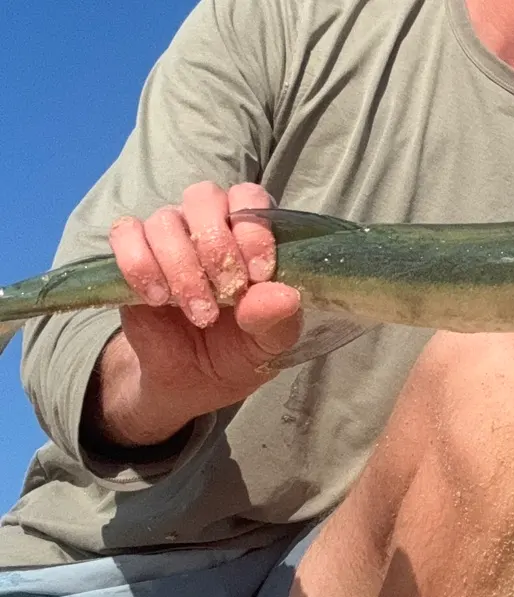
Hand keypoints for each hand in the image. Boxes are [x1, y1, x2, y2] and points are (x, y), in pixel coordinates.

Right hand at [94, 182, 301, 448]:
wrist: (191, 379)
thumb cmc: (238, 350)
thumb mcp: (269, 345)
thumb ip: (277, 320)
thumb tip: (284, 296)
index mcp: (249, 234)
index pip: (249, 199)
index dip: (254, 230)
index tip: (260, 274)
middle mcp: (207, 224)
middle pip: (203, 197)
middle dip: (217, 246)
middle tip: (228, 292)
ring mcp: (168, 237)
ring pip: (165, 221)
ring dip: (183, 270)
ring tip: (200, 314)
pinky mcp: (132, 254)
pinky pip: (125, 234)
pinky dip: (140, 265)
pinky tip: (157, 298)